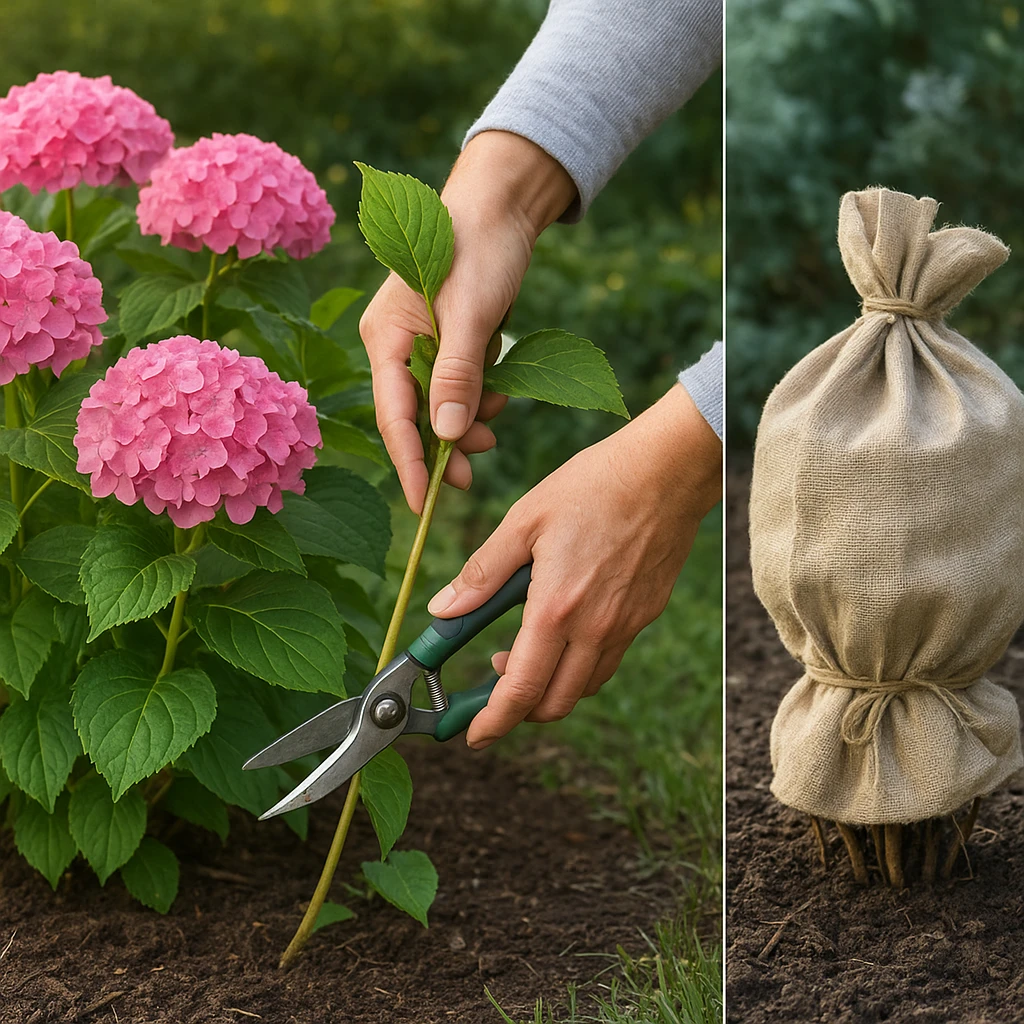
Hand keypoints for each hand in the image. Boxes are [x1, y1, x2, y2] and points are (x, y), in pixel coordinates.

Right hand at [359, 131, 576, 512]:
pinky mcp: (448, 340)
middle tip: (473, 475)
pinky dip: (478, 397)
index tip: (423, 505)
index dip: (409, 464)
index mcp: (385, 337)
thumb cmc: (480, 246)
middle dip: (444, 447)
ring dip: (468, 422)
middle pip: (413, 417)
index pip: (393, 416)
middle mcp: (395, 344)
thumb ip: (457, 375)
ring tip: (498, 424)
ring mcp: (420, 343)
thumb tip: (448, 437)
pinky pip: (457, 385)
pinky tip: (501, 395)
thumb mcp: (472, 314)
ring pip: (439, 405)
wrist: (502, 203)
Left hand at [426, 383, 722, 747]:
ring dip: (550, 690)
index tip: (471, 736)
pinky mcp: (645, 614)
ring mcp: (626, 625)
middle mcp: (596, 628)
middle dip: (519, 713)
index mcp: (557, 608)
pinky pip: (608, 660)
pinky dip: (579, 667)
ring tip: (520, 658)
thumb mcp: (524, 521)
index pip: (521, 688)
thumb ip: (482, 573)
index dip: (493, 722)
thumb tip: (443, 610)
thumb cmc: (593, 486)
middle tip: (490, 694)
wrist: (666, 470)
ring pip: (585, 687)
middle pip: (555, 704)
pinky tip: (562, 635)